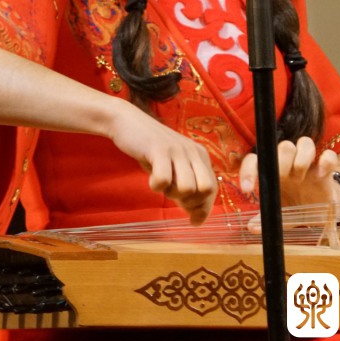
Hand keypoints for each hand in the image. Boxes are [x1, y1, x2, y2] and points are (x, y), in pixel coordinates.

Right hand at [107, 104, 217, 224]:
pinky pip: (164, 179)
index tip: (193, 219)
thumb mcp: (172, 166)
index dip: (204, 207)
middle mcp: (193, 152)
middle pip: (206, 189)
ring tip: (161, 185)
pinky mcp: (159, 150)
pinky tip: (151, 180)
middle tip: (173, 197)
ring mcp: (177, 150)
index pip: (213, 188)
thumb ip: (186, 187)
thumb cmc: (149, 149)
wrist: (126, 121)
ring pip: (188, 187)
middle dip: (191, 201)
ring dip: (171, 193)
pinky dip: (156, 186)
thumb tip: (197, 219)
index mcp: (200, 155)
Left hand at [239, 137, 339, 210]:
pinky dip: (326, 161)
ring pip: (304, 143)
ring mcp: (309, 165)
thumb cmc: (296, 207)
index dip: (248, 171)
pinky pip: (329, 155)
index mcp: (272, 172)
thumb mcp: (281, 215)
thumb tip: (250, 228)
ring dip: (302, 158)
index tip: (247, 190)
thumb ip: (266, 219)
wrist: (323, 211)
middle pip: (283, 146)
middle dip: (281, 160)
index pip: (255, 161)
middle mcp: (288, 164)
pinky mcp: (327, 170)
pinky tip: (322, 174)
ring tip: (301, 177)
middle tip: (284, 178)